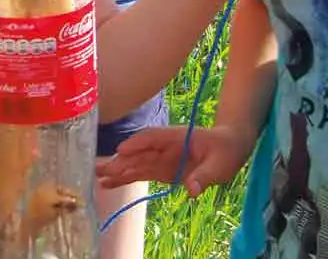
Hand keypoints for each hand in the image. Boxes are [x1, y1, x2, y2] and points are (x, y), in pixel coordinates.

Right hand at [96, 125, 253, 196]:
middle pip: (138, 153)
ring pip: (134, 164)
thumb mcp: (220, 164)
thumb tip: (191, 190)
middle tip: (100, 170)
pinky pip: (139, 174)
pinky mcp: (160, 171)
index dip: (137, 144)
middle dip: (120, 161)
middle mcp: (162, 147)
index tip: (121, 151)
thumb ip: (205, 176)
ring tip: (98, 178)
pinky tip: (109, 184)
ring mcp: (159, 159)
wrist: (229, 148)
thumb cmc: (225, 150)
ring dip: (117, 171)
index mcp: (175, 137)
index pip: (152, 138)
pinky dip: (124, 179)